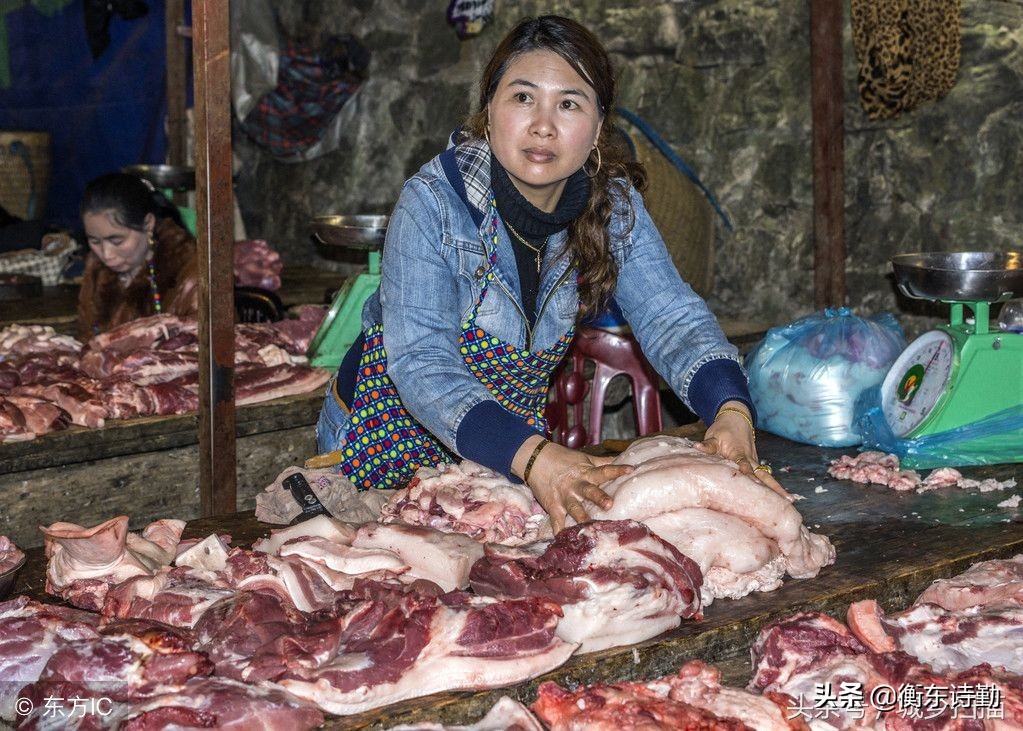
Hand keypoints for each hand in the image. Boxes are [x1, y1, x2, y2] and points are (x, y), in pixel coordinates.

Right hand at [514, 436, 631, 533]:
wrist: (536, 459)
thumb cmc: (565, 460)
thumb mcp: (585, 460)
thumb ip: (604, 463)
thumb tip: (625, 459)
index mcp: (587, 473)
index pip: (604, 471)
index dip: (617, 470)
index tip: (630, 470)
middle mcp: (577, 486)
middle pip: (590, 491)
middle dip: (599, 497)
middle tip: (609, 504)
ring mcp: (564, 497)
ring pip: (574, 508)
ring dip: (581, 517)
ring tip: (589, 527)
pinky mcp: (553, 506)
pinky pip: (556, 520)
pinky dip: (559, 530)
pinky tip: (562, 540)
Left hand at [696, 401, 792, 500]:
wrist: (736, 419)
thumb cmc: (723, 429)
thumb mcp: (713, 436)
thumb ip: (707, 446)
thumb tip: (697, 447)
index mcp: (738, 453)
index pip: (744, 466)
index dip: (748, 474)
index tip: (754, 485)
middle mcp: (750, 459)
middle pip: (763, 475)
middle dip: (774, 487)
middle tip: (785, 500)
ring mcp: (755, 462)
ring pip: (767, 477)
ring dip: (776, 488)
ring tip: (788, 501)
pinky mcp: (756, 464)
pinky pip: (764, 476)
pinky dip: (771, 487)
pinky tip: (779, 499)